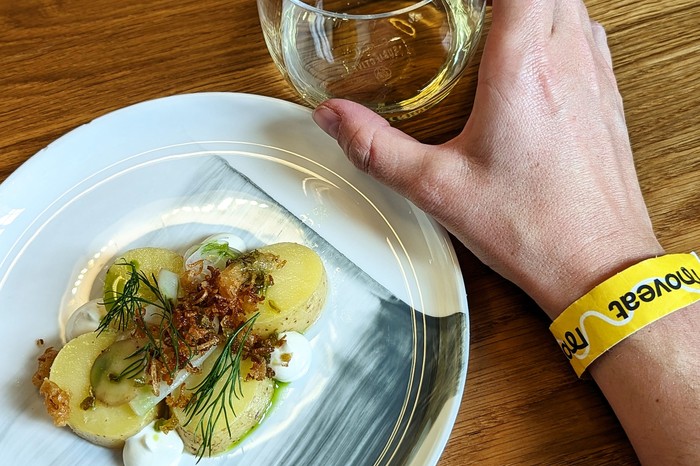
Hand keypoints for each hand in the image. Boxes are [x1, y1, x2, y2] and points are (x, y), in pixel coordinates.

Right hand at [312, 0, 662, 317]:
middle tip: (467, 17)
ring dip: (534, 5)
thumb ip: (378, 148)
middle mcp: (568, 60)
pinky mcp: (608, 98)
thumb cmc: (534, 228)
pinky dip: (560, 27)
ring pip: (572, 4)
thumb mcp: (438, 188)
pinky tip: (535, 59)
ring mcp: (596, 76)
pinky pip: (589, 35)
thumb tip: (337, 119)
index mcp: (523, 68)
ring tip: (494, 26)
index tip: (456, 7)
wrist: (597, 264)